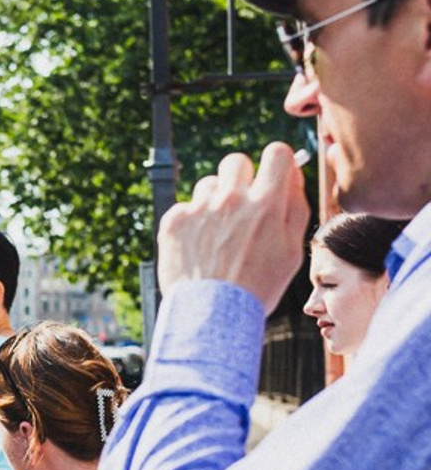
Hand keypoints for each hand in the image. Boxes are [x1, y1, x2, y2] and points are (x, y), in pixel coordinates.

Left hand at [157, 142, 309, 312]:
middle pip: (236, 161)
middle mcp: (232, 199)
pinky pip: (185, 207)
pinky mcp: (174, 221)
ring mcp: (200, 209)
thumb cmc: (256, 287)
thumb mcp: (291, 252)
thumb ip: (295, 208)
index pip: (277, 153)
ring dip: (214, 203)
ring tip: (217, 237)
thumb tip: (292, 175)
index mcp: (266, 204)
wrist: (211, 315)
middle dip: (241, 178)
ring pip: (208, 186)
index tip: (271, 177)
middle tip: (240, 207)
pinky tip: (197, 247)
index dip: (276, 163)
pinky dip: (191, 223)